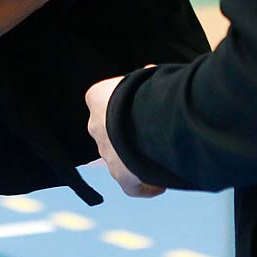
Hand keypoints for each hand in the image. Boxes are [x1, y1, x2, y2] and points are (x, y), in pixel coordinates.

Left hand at [85, 76, 164, 197]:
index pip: (105, 100)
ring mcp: (106, 152)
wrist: (141, 115)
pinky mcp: (120, 175)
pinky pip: (131, 186)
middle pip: (112, 131)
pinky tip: (159, 186)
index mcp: (97, 97)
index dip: (124, 105)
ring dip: (137, 158)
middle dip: (129, 133)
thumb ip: (143, 78)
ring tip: (160, 157)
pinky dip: (144, 187)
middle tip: (151, 134)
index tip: (142, 108)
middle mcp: (96, 126)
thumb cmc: (144, 89)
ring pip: (120, 157)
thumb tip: (150, 70)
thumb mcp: (140, 76)